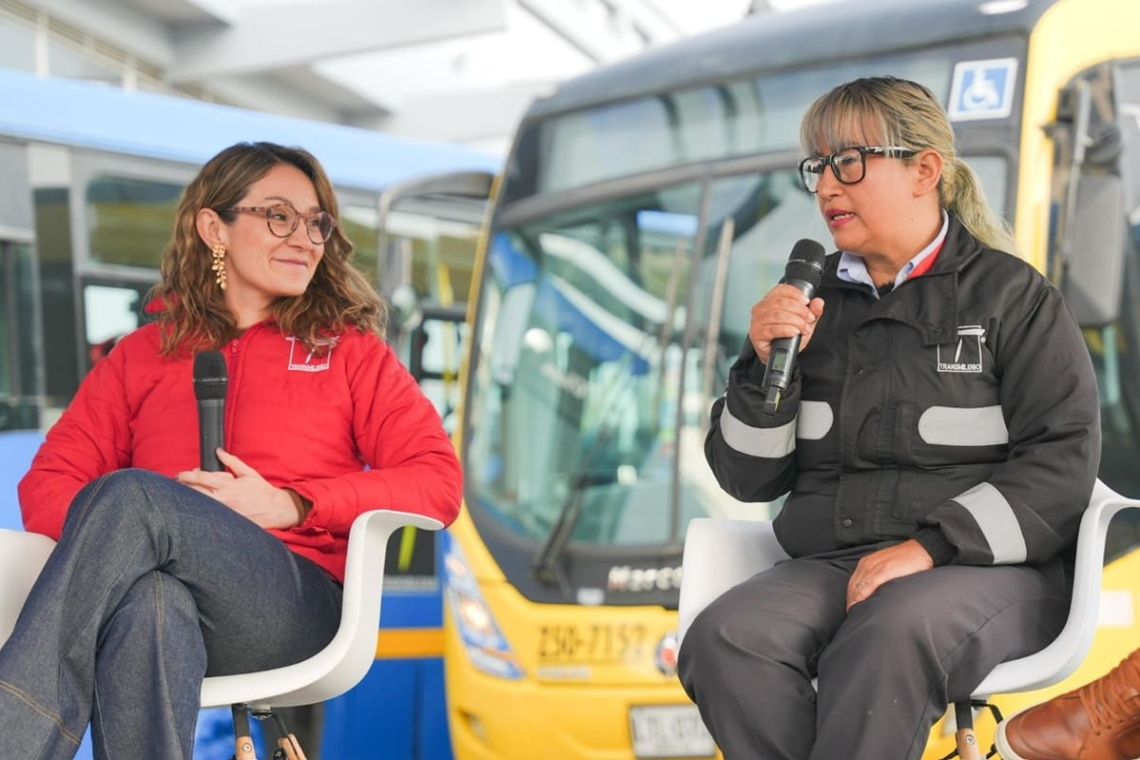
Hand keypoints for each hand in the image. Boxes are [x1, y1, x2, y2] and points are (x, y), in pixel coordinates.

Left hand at [176, 449, 298, 528]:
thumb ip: (231, 461)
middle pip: (196, 493)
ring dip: (188, 501)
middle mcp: (224, 498)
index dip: (188, 475)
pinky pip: (209, 516)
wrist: (275, 509)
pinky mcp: (227, 521)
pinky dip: (199, 513)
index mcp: (228, 484)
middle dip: (183, 488)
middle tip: (175, 486)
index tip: (179, 474)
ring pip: (200, 505)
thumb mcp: (248, 472)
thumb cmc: (262, 490)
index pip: (203, 478)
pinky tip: (192, 511)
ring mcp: (224, 511)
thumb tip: (218, 451)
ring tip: (179, 498)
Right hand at [748, 284, 824, 363]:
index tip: (807, 302)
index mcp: (770, 300)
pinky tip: (794, 332)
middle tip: (809, 320)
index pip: (781, 289)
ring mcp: (756, 321)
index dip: (795, 294)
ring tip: (803, 329)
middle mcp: (761, 308)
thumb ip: (812, 312)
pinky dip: (786, 330)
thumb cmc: (788, 336)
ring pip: (777, 315)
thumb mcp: (804, 322)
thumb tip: (818, 302)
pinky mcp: (756, 334)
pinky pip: (772, 329)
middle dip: (800, 310)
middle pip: (781, 302)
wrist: (781, 355)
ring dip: (795, 321)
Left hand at [846, 539, 933, 611]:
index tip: (852, 609)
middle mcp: (867, 564)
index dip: (851, 597)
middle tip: (852, 615)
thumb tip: (872, 594)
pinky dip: (863, 596)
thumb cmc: (907, 561)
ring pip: (858, 587)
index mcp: (866, 563)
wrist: (922, 550)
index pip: (852, 583)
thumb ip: (878, 578)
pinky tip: (862, 605)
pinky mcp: (884, 570)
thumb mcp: (886, 567)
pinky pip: (869, 584)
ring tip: (856, 614)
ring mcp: (874, 567)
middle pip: (853, 586)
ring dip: (855, 601)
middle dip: (851, 601)